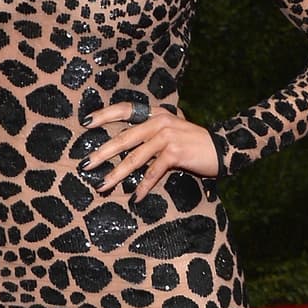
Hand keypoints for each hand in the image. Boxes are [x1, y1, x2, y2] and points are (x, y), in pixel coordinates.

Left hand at [81, 104, 217, 202]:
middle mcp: (159, 121)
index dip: (104, 115)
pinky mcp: (175, 152)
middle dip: (102, 153)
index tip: (85, 123)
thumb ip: (152, 136)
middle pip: (123, 138)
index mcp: (156, 114)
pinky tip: (136, 197)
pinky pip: (153, 172)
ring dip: (116, 174)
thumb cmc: (194, 144)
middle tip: (85, 164)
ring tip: (102, 186)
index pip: (125, 109)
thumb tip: (126, 149)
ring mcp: (167, 136)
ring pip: (134, 158)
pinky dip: (144, 187)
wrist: (223, 148)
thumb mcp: (172, 133)